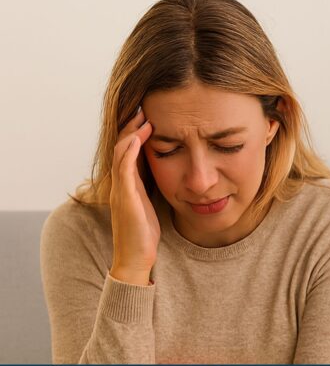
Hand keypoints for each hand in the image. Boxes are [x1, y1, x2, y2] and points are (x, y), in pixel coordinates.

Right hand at [109, 107, 158, 285]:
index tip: (151, 114)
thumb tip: (173, 172)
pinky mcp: (124, 199)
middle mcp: (122, 183)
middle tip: (144, 106)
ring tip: (142, 116)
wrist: (136, 259)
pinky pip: (123, 170)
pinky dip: (128, 153)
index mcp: (130, 183)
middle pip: (124, 146)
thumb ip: (156, 187)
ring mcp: (120, 190)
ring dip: (131, 133)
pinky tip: (137, 139)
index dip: (138, 131)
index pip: (131, 150)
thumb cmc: (146, 234)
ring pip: (121, 153)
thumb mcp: (153, 204)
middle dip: (133, 126)